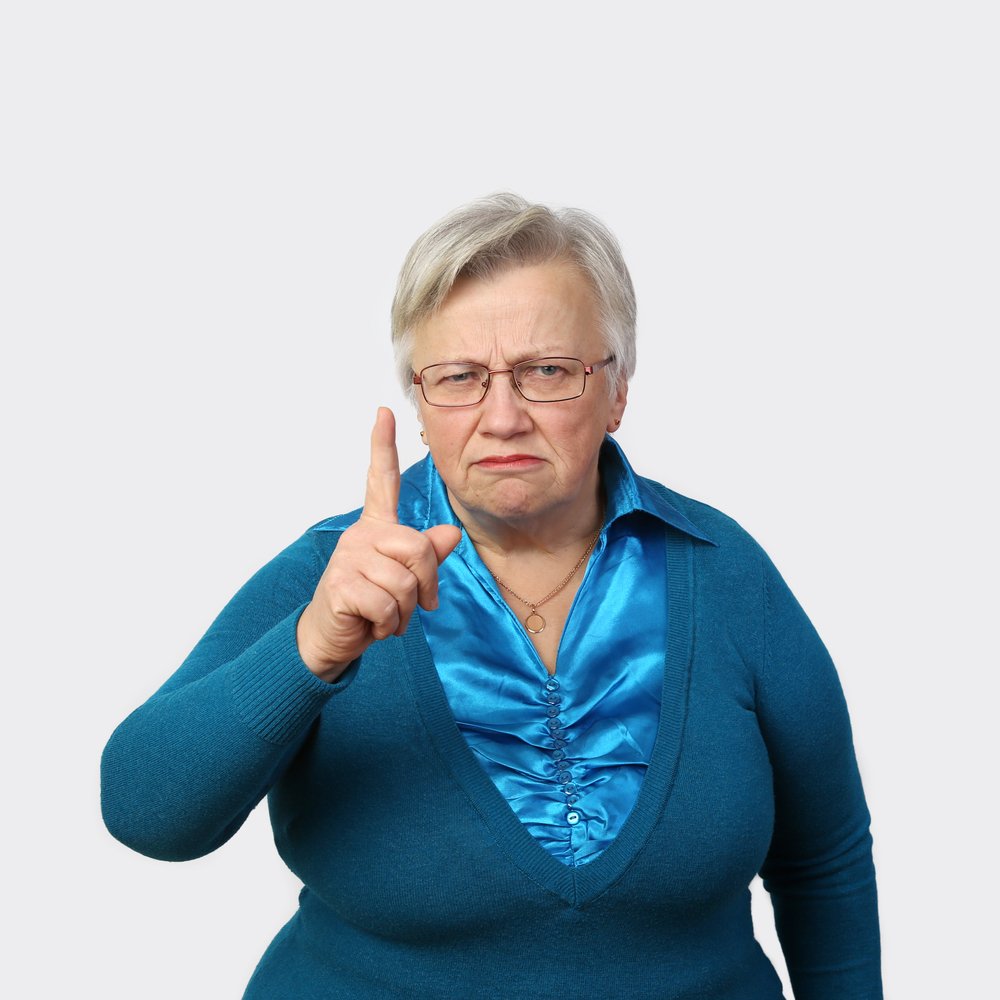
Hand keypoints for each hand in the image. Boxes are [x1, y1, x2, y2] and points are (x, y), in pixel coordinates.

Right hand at [296, 407, 461, 681]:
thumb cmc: (372, 604)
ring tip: (385, 616)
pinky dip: (388, 625)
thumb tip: (451, 533)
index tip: (384, 410)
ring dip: (404, 612)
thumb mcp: (406, 579)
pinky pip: (387, 605)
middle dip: (425, 586)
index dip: (383, 446)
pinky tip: (372, 625)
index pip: (381, 480)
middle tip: (413, 606)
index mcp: (377, 528)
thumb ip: (429, 556)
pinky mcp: (340, 585)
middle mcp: (360, 535)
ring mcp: (347, 558)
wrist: (333, 638)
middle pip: (419, 549)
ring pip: (405, 582)